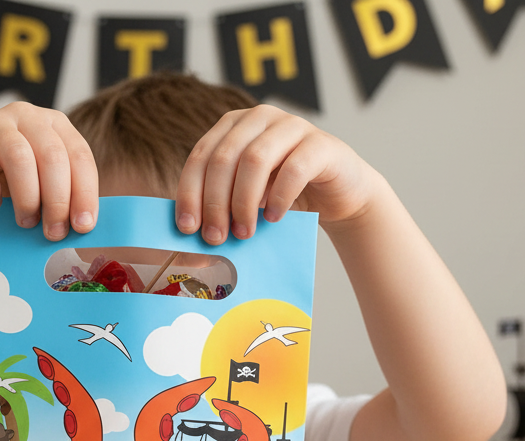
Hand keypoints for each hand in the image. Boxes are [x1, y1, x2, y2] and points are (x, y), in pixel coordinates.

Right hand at [0, 101, 98, 239]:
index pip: (79, 155)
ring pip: (19, 156)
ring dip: (27, 197)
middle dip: (58, 201)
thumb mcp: (40, 192)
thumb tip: (84, 227)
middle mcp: (26, 116)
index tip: (83, 227)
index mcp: (54, 125)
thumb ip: (62, 202)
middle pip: (52, 156)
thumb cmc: (6, 188)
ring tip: (26, 222)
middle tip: (54, 233)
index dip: (85, 193)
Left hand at [175, 105, 385, 242]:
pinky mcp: (321, 144)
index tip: (188, 228)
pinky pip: (294, 169)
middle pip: (224, 158)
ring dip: (244, 202)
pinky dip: (279, 198)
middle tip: (216, 237)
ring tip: (244, 232)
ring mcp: (292, 126)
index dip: (190, 193)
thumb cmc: (282, 197)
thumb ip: (219, 202)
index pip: (201, 156)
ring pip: (256, 159)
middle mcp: (260, 118)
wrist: (336, 195)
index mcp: (233, 126)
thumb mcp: (244, 197)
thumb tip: (189, 228)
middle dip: (215, 202)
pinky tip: (273, 218)